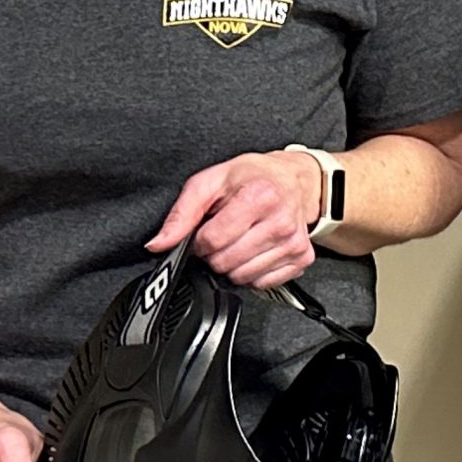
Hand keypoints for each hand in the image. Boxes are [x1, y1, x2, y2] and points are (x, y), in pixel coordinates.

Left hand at [148, 150, 322, 288]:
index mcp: (259, 196)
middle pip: (225, 262)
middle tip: (224, 234)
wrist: (294, 180)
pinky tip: (256, 250)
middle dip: (215, 253)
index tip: (205, 230)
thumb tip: (159, 243)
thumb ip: (182, 212)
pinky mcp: (302, 258)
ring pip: (242, 277)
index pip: (211, 241)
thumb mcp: (212, 180)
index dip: (199, 239)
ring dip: (233, 264)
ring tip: (240, 240)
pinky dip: (252, 271)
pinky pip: (262, 283)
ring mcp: (294, 243)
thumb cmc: (253, 177)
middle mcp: (281, 221)